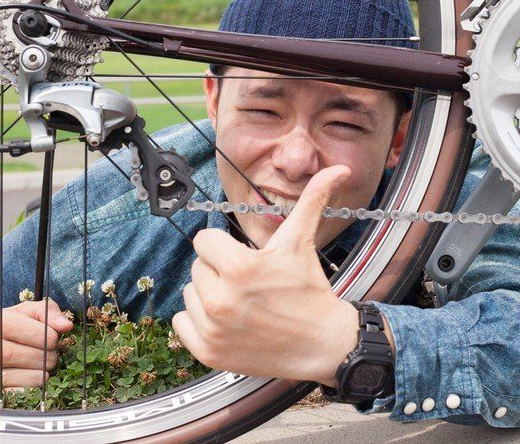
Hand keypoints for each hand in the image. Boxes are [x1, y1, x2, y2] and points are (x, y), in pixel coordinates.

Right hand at [0, 298, 73, 392]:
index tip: (47, 336)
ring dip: (43, 371)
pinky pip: (29, 393)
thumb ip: (46, 311)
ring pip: (39, 377)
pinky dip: (32, 386)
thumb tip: (67, 326)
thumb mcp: (20, 312)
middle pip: (44, 358)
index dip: (54, 337)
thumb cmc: (0, 330)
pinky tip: (24, 376)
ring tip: (32, 363)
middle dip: (50, 355)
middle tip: (42, 351)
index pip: (47, 335)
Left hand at [172, 165, 362, 385]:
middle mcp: (221, 300)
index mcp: (240, 268)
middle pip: (197, 267)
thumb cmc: (309, 290)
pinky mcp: (208, 352)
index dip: (225, 246)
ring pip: (189, 293)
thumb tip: (338, 167)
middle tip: (248, 283)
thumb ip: (313, 199)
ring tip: (240, 302)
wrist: (322, 343)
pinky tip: (226, 321)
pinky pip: (180, 323)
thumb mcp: (302, 242)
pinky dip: (198, 321)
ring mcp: (213, 329)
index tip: (245, 258)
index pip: (204, 241)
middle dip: (219, 270)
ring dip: (209, 294)